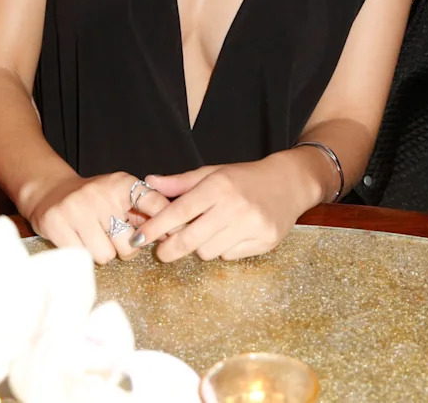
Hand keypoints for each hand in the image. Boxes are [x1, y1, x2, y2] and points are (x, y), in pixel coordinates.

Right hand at [20, 170, 170, 264]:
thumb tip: (175, 232)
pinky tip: (79, 239)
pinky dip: (83, 254)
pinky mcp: (57, 223)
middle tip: (114, 237)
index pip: (153, 202)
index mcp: (123, 184)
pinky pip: (82, 257)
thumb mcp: (121, 195)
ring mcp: (78, 208)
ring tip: (95, 237)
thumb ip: (145, 210)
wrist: (50, 191)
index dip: (166, 222)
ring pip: (106, 255)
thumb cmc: (94, 199)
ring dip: (103, 253)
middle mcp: (102, 193)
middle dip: (125, 248)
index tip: (173, 236)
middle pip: (130, 243)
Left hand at [134, 156, 316, 262]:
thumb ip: (181, 182)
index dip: (155, 227)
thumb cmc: (245, 178)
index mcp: (219, 185)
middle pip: (190, 240)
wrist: (289, 183)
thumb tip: (148, 182)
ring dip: (201, 246)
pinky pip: (229, 256)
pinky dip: (224, 249)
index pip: (179, 212)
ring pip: (208, 252)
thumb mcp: (214, 172)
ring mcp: (251, 225)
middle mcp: (235, 206)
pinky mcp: (264, 241)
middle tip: (163, 251)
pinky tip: (232, 234)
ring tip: (209, 232)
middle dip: (170, 249)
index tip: (138, 239)